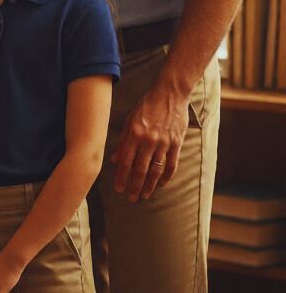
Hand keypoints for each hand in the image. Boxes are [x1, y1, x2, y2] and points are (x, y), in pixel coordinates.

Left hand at [111, 82, 188, 200]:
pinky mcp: (177, 143)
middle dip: (134, 186)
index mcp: (134, 134)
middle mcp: (149, 140)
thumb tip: (115, 160)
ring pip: (156, 170)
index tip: (118, 189)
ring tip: (144, 195)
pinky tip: (160, 185)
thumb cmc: (146, 106)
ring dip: (149, 185)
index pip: (126, 161)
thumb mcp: (130, 121)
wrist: (170, 94)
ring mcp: (164, 142)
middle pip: (140, 169)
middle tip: (130, 198)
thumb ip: (123, 141)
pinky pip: (171, 165)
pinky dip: (165, 177)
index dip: (122, 177)